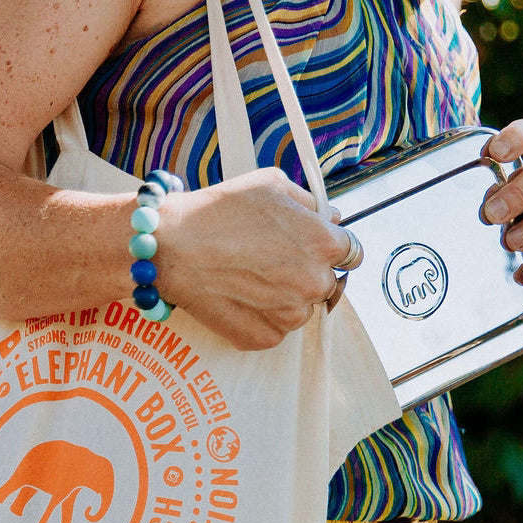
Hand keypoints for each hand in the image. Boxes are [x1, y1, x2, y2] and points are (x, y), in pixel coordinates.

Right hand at [156, 168, 356, 349]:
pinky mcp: (264, 337)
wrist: (171, 247)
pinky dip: (259, 317)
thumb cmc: (218, 211)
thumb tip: (330, 218)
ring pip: (298, 309)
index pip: (351, 253)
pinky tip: (236, 295)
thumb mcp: (271, 184)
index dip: (328, 248)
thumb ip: (310, 203)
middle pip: (325, 283)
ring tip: (247, 277)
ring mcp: (289, 315)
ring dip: (282, 297)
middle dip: (304, 273)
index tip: (310, 247)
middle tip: (268, 260)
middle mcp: (313, 282)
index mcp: (324, 243)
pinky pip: (273, 329)